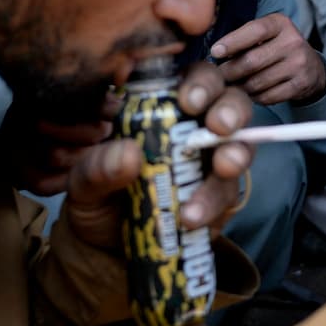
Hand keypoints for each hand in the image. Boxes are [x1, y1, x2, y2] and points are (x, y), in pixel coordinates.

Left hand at [4, 62, 254, 248]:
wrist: (107, 247)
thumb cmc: (98, 196)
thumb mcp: (84, 182)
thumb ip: (98, 167)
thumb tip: (127, 155)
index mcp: (162, 107)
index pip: (191, 78)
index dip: (200, 82)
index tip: (190, 101)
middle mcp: (195, 127)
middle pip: (230, 101)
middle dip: (231, 110)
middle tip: (218, 126)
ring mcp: (212, 161)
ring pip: (242, 144)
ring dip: (236, 153)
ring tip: (222, 169)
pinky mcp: (220, 196)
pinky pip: (229, 192)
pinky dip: (214, 201)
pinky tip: (192, 216)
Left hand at [210, 12, 325, 104]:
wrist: (312, 67)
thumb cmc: (278, 48)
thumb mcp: (267, 34)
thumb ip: (245, 39)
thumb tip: (216, 54)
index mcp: (281, 24)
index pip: (255, 31)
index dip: (232, 42)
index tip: (215, 52)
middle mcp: (292, 41)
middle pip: (252, 61)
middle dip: (230, 71)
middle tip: (218, 76)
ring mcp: (299, 64)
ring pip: (258, 82)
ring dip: (240, 87)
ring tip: (233, 85)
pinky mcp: (301, 84)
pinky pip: (268, 96)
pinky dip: (255, 97)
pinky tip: (250, 93)